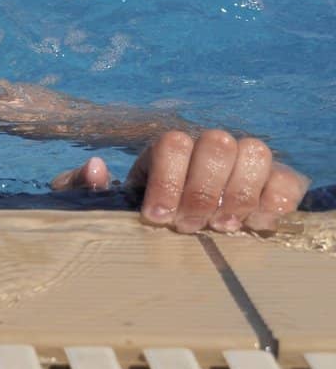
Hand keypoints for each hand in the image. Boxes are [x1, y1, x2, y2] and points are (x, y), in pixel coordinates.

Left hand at [52, 129, 308, 233]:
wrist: (170, 221)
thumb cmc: (128, 209)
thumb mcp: (92, 201)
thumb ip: (81, 186)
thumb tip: (96, 168)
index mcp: (164, 147)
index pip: (171, 144)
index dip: (166, 181)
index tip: (156, 216)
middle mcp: (206, 145)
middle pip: (216, 143)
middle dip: (202, 191)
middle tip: (188, 225)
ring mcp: (241, 161)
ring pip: (254, 152)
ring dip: (239, 194)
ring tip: (221, 226)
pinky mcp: (272, 182)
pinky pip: (287, 178)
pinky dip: (276, 200)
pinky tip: (255, 224)